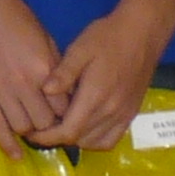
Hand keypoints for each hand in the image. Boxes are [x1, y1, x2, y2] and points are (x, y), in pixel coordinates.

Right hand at [0, 0, 67, 156]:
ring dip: (30, 131)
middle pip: (45, 122)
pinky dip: (8, 145)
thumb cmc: (14, 16)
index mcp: (45, 70)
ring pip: (22, 128)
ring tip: (32, 129)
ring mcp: (1, 92)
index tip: (67, 116)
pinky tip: (15, 156)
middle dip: (50, 126)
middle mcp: (25, 86)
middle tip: (50, 126)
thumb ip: (55, 67)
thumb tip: (62, 92)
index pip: (64, 106)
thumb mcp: (45, 39)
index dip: (67, 114)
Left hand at [31, 0, 165, 151]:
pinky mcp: (131, 114)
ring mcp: (123, 115)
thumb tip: (46, 91)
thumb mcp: (81, 49)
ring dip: (75, 139)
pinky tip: (85, 127)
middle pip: (79, 139)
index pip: (68, 131)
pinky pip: (111, 140)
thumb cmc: (108, 37)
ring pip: (93, 142)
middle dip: (57, 138)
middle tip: (42, 127)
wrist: (143, 32)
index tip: (31, 134)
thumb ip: (64, 73)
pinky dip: (94, 140)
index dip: (47, 138)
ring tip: (61, 125)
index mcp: (95, 97)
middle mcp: (111, 112)